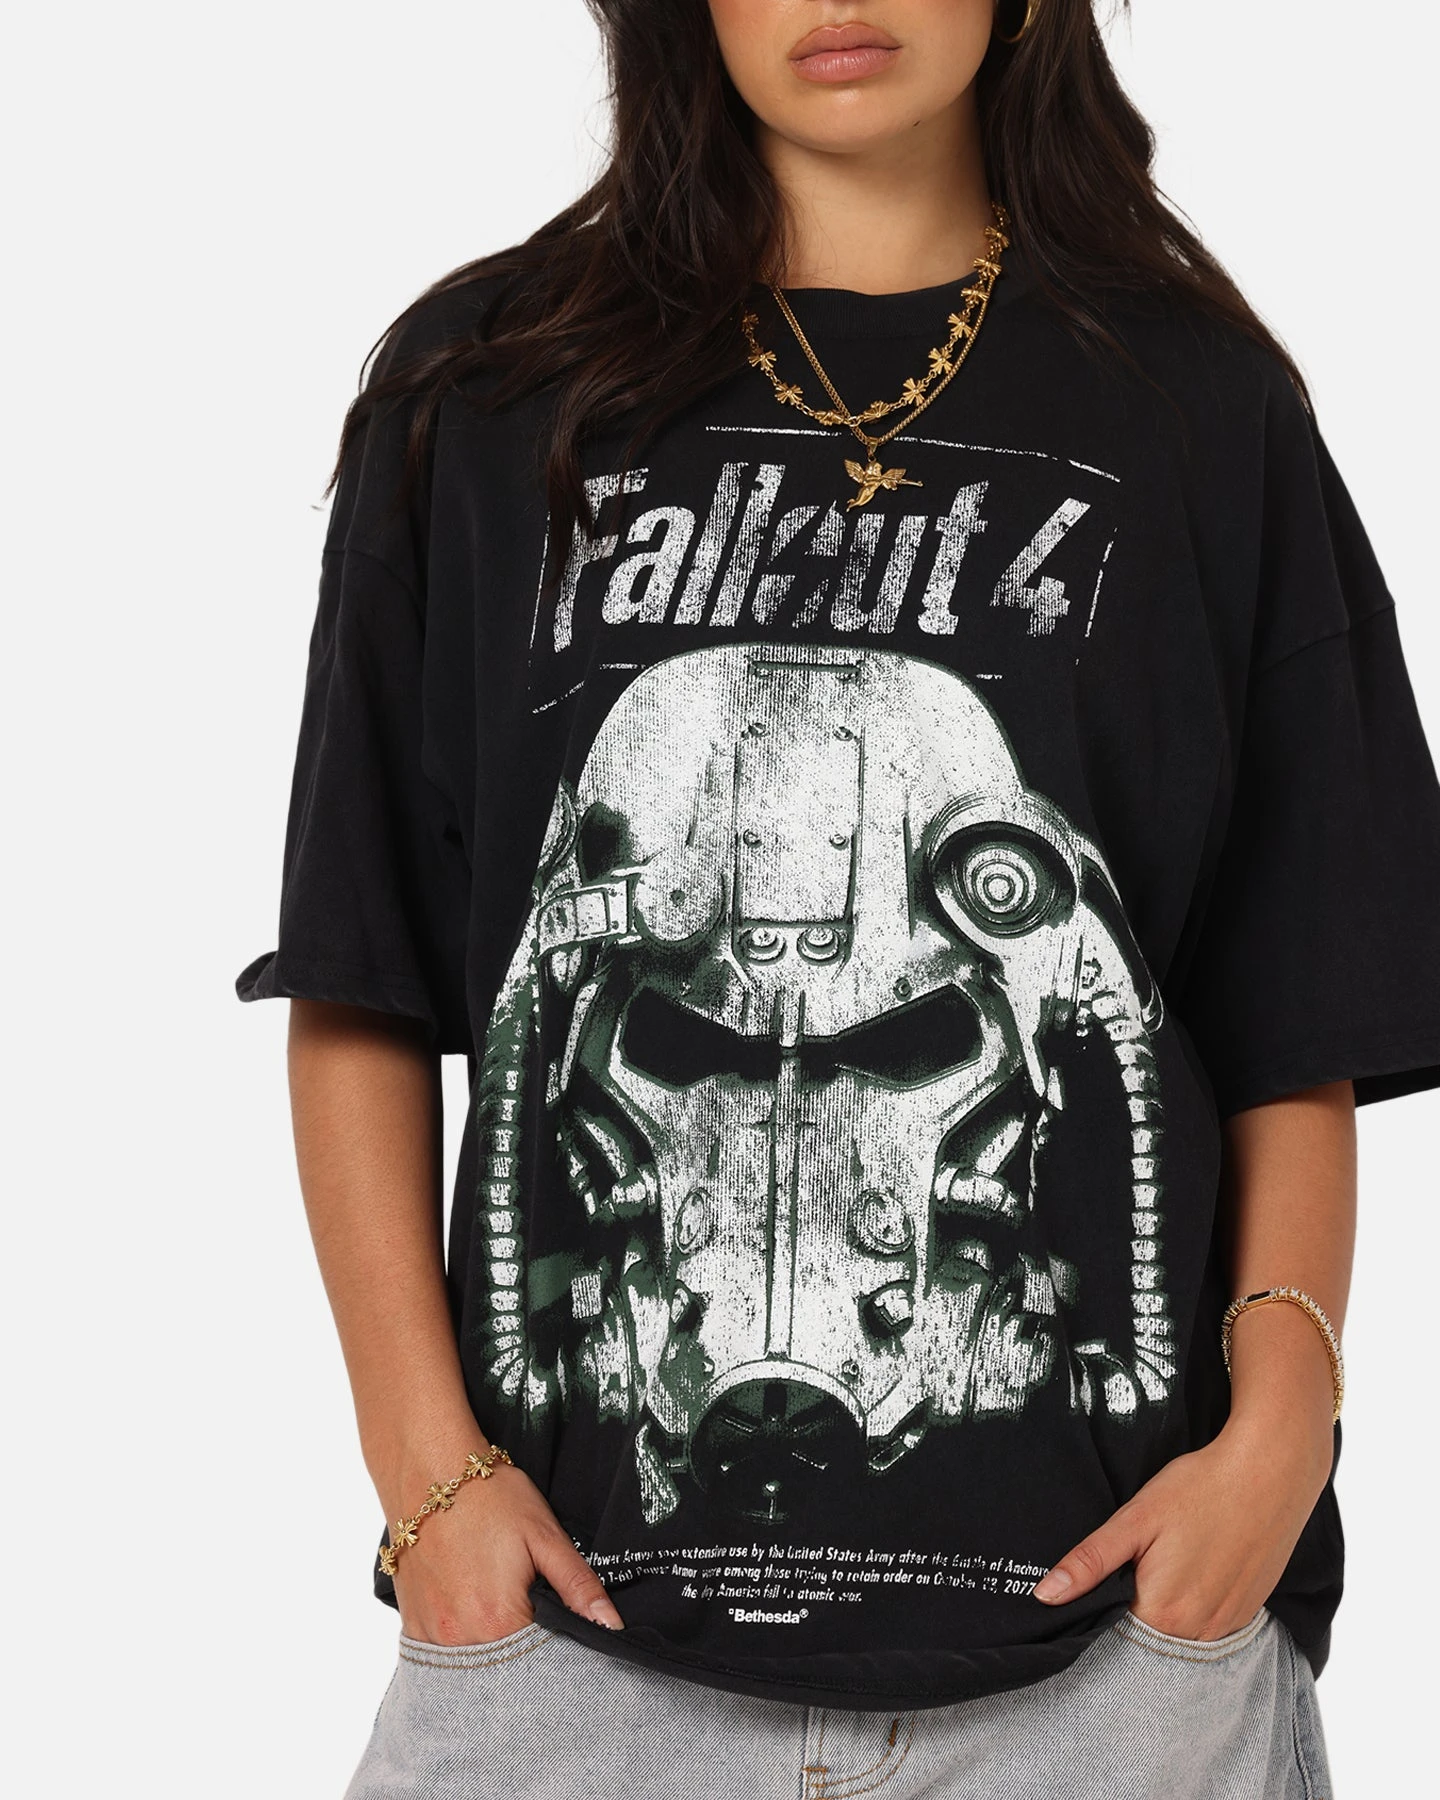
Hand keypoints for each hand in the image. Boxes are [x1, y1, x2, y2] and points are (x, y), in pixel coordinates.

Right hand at [387, 1456, 624, 1644]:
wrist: (428, 1469)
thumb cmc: (490, 1497)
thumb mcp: (544, 1535)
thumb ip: (578, 1585)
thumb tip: (612, 1627)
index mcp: (499, 1620)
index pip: (541, 1662)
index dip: (555, 1649)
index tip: (559, 1629)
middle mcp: (460, 1638)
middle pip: (504, 1669)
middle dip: (523, 1654)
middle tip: (528, 1615)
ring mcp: (431, 1635)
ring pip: (472, 1666)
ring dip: (491, 1652)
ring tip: (500, 1613)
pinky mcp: (412, 1624)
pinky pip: (442, 1654)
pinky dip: (461, 1644)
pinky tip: (471, 1615)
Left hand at [1030, 1409, 1333, 1638]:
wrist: (1270, 1472)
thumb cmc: (1198, 1488)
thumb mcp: (1135, 1519)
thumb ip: (1090, 1562)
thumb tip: (1045, 1596)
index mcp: (1163, 1613)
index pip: (1114, 1629)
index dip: (1102, 1603)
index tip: (1105, 1573)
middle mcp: (1198, 1633)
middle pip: (1148, 1633)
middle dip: (1133, 1605)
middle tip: (1141, 1557)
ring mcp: (1228, 1626)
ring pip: (1179, 1631)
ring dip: (1166, 1607)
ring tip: (1169, 1558)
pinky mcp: (1248, 1612)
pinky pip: (1209, 1624)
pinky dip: (1195, 1604)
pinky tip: (1196, 1566)